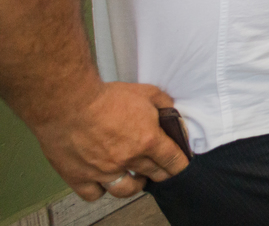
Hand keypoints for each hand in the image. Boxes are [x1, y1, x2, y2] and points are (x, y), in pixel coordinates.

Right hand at [30, 82, 189, 201]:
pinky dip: (101, 190)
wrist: (69, 102)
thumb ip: (163, 104)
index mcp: (148, 140)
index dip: (180, 164)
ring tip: (136, 177)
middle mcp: (129, 159)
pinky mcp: (80, 177)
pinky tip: (103, 181)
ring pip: (126, 190)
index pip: (174, 160)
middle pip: (154, 175)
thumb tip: (172, 113)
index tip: (181, 165)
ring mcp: (104, 171)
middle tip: (160, 168)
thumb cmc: (105, 96)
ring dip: (136, 185)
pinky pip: (95, 194)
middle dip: (162, 173)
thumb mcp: (145, 92)